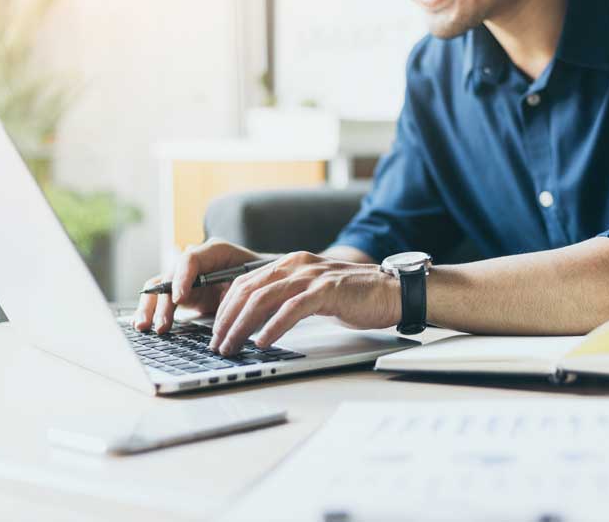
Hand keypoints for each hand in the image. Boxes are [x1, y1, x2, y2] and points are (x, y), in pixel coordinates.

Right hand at [134, 238, 261, 333]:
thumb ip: (240, 291)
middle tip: (162, 324)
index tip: (179, 298)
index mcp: (216, 251)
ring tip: (144, 327)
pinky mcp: (182, 292)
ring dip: (150, 307)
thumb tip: (229, 310)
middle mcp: (196, 261)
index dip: (182, 278)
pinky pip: (161, 299)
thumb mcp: (255, 282)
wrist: (265, 282)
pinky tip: (144, 326)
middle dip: (164, 301)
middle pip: (171, 276)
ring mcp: (186, 276)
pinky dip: (151, 311)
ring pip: (159, 287)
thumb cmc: (263, 278)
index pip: (191, 259)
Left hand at [208, 251, 400, 354]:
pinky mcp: (327, 291)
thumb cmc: (356, 296)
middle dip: (227, 319)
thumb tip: (258, 321)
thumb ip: (288, 298)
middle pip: (248, 289)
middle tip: (218, 344)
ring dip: (242, 326)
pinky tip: (262, 342)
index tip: (217, 331)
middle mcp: (297, 264)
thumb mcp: (314, 292)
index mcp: (291, 263)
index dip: (226, 307)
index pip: (245, 282)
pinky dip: (272, 327)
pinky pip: (291, 310)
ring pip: (264, 299)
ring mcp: (312, 277)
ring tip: (233, 346)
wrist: (392, 292)